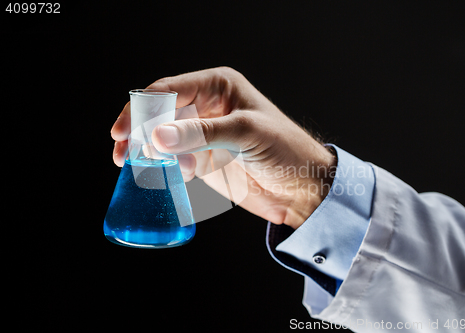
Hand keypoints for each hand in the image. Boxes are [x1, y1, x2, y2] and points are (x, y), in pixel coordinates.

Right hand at [111, 67, 335, 228]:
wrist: (303, 188)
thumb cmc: (286, 150)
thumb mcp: (246, 133)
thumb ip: (202, 133)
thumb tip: (158, 137)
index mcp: (218, 87)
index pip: (169, 89)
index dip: (142, 108)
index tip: (123, 131)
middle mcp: (207, 106)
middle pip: (159, 112)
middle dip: (140, 131)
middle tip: (124, 152)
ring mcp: (203, 134)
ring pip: (162, 137)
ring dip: (152, 151)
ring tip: (153, 166)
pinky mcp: (203, 158)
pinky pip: (173, 159)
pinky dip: (167, 167)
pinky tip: (177, 174)